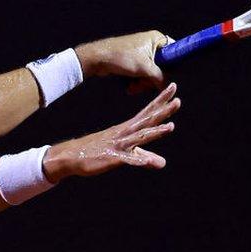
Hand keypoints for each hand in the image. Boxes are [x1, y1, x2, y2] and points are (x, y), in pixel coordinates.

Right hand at [43, 83, 180, 182]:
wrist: (72, 155)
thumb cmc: (99, 152)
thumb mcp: (125, 155)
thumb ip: (144, 157)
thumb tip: (163, 162)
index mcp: (128, 129)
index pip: (148, 113)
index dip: (161, 102)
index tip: (173, 89)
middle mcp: (124, 133)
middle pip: (147, 121)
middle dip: (162, 111)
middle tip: (178, 100)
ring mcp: (118, 144)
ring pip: (139, 137)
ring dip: (154, 133)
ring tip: (170, 127)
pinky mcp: (111, 158)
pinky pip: (125, 159)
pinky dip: (136, 159)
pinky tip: (146, 161)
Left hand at [75, 30, 173, 93]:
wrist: (98, 59)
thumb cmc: (121, 57)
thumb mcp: (145, 68)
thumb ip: (160, 77)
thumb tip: (165, 86)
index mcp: (156, 39)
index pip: (173, 53)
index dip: (169, 67)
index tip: (162, 76)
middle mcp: (150, 45)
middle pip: (162, 68)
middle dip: (152, 80)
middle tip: (143, 83)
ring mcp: (141, 54)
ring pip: (151, 74)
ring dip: (143, 84)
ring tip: (134, 86)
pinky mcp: (133, 62)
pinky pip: (141, 75)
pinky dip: (137, 82)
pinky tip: (130, 87)